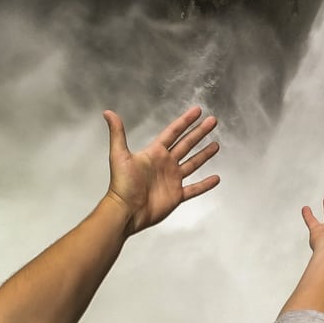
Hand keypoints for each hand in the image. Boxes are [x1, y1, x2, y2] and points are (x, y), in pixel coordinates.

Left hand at [102, 106, 219, 235]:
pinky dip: (205, 184)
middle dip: (199, 133)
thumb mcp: (119, 155)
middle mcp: (165, 164)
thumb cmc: (121, 185)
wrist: (126, 211)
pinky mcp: (176, 195)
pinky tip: (216, 179)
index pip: (173, 132)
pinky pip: (194, 189)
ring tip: (216, 145)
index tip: (197, 111)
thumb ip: (117, 133)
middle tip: (212, 121)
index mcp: (154, 153)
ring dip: (204, 155)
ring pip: (192, 163)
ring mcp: (172, 179)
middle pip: (186, 144)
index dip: (185, 121)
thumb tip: (108, 113)